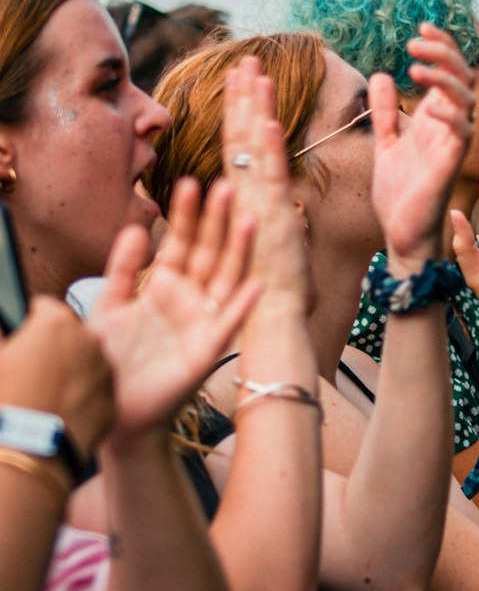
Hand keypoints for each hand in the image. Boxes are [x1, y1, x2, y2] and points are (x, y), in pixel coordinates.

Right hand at [0, 298, 112, 460]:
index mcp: (56, 323)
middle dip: (55, 346)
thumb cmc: (5, 405)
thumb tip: (5, 331)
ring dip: (72, 369)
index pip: (45, 308)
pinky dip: (83, 395)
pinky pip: (97, 389)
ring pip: (88, 360)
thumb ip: (3, 336)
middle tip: (33, 373)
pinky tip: (61, 412)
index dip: (31, 323)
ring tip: (46, 396)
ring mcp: (104, 370)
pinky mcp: (111, 399)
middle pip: (71, 333)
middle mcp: (88, 340)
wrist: (26, 454)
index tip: (23, 341)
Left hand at [89, 178, 261, 440]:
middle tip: (227, 187)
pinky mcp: (208, 348)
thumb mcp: (109, 305)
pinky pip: (228, 321)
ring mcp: (201, 320)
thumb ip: (121, 269)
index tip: (191, 182)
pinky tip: (258, 281)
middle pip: (207, 251)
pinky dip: (243, 303)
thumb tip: (135, 227)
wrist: (112, 408)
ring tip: (250, 219)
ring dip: (239, 250)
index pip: (179, 241)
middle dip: (217, 220)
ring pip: (224, 277)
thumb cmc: (109, 358)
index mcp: (163, 283)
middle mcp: (188, 296)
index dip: (185, 214)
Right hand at [223, 57, 309, 313]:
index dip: (241, 108)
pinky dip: (271, 150)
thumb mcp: (282, 237)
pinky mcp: (273, 219)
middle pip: (241, 135)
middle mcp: (246, 195)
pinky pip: (271, 179)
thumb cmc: (274, 282)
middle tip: (244, 59)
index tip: (243, 78)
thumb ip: (282, 213)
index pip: (241, 142)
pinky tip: (271, 122)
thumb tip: (289, 198)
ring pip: (253, 148)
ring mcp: (257, 204)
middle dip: (243, 96)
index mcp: (247, 196)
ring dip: (255, 110)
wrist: (270, 314)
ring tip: (255, 75)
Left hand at [371, 24, 473, 269]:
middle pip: (462, 76)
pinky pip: (460, 132)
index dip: (441, 46)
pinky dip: (448, 114)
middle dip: (444, 52)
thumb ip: (386, 111)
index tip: (420, 26)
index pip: (448, 71)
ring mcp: (452, 144)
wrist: (402, 233)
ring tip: (416, 63)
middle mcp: (448, 126)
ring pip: (465, 98)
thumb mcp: (386, 143)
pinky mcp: (449, 165)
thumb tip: (381, 75)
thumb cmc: (400, 192)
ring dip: (444, 76)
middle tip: (416, 39)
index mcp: (436, 118)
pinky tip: (428, 105)